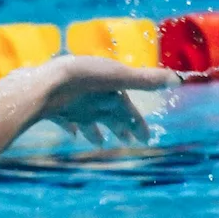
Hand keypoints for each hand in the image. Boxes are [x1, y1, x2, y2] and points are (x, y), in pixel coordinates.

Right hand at [36, 55, 181, 146]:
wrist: (40, 88)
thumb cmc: (80, 78)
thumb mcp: (117, 75)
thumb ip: (145, 79)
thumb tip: (178, 80)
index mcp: (109, 100)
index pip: (129, 114)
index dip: (139, 125)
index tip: (145, 140)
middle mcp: (92, 107)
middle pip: (110, 120)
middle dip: (121, 129)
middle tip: (128, 141)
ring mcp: (72, 110)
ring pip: (88, 122)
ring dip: (96, 132)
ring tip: (101, 142)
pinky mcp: (53, 108)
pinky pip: (64, 120)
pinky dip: (70, 126)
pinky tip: (72, 133)